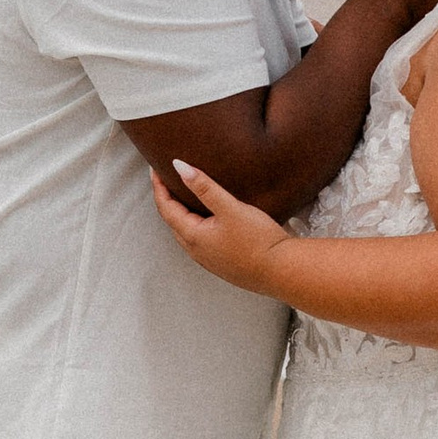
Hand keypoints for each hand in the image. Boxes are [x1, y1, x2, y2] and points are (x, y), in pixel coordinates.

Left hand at [150, 158, 291, 293]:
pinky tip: (207, 218)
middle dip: (167, 199)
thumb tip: (179, 166)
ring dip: (181, 212)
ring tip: (184, 195)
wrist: (282, 272)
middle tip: (167, 179)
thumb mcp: (230, 208)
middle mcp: (195, 251)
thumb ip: (204, 187)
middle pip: (173, 220)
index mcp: (193, 236)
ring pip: (186, 231)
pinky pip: (200, 240)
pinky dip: (195, 224)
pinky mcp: (222, 263)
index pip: (166, 208)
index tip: (155, 168)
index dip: (158, 187)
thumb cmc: (258, 240)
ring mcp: (208, 260)